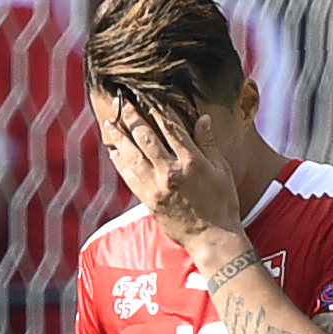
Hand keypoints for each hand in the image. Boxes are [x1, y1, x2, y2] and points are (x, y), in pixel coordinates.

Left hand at [103, 95, 242, 248]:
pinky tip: (114, 152)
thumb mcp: (221, 170)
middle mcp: (170, 171)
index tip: (147, 96)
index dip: (157, 109)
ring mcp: (157, 186)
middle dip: (133, 117)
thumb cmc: (222, 202)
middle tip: (123, 101)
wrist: (212, 237)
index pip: (170, 127)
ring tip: (110, 122)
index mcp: (191, 160)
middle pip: (146, 137)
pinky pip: (130, 177)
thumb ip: (208, 143)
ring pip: (133, 156)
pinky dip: (121, 163)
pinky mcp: (148, 200)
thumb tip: (202, 118)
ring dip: (120, 137)